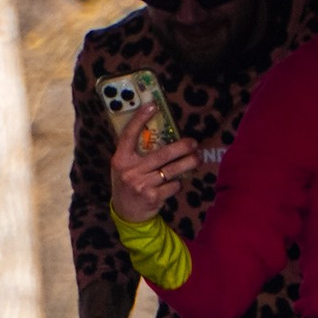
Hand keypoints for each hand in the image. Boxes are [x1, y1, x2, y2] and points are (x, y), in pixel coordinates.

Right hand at [107, 104, 199, 228]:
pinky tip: (175, 183)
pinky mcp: (152, 197)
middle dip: (182, 147)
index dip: (139, 119)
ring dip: (188, 163)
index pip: (129, 135)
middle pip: (162, 154)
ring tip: (197, 159)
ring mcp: (141, 185)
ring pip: (171, 170)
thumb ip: (137, 153)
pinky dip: (177, 183)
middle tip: (193, 143)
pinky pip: (173, 185)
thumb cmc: (129, 183)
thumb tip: (161, 132)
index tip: (152, 105)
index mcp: (120, 159)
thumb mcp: (125, 166)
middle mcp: (129, 171)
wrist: (127, 212)